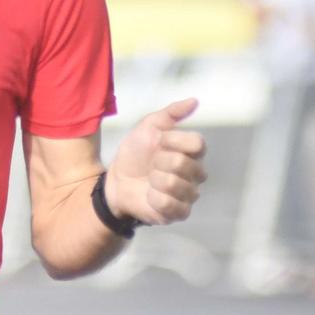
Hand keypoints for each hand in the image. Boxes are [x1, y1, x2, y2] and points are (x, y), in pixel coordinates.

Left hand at [104, 98, 206, 226]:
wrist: (117, 179)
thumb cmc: (135, 153)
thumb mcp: (148, 126)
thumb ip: (171, 113)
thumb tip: (194, 101)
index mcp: (192, 152)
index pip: (198, 143)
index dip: (174, 141)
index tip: (158, 141)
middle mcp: (197, 173)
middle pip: (184, 163)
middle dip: (158, 161)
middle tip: (151, 165)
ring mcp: (189, 195)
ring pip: (175, 184)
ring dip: (154, 180)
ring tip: (149, 181)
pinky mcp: (179, 213)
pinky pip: (169, 204)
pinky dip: (154, 198)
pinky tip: (150, 196)